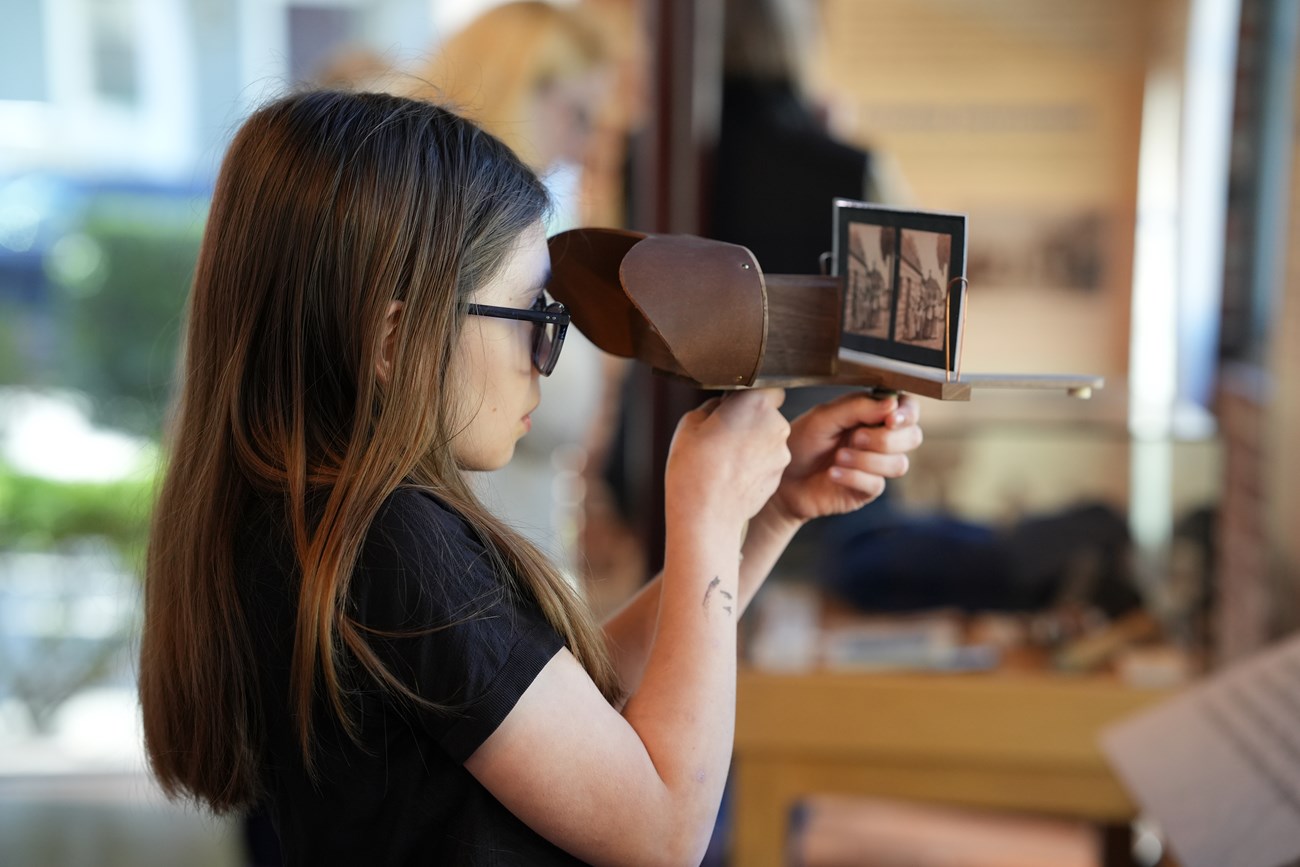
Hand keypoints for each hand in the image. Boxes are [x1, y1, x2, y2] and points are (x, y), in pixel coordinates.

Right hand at [665, 389, 791, 529]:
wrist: (706, 515)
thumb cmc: (695, 467)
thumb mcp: (690, 422)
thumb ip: (714, 407)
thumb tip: (723, 405)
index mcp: (756, 404)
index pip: (767, 387)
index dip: (749, 395)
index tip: (732, 405)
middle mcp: (777, 425)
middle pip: (768, 414)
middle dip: (750, 420)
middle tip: (721, 434)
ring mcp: (781, 453)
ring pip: (768, 439)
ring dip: (752, 444)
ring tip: (723, 459)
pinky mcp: (779, 476)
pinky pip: (767, 461)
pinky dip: (754, 464)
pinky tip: (731, 475)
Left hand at [766, 391, 921, 525]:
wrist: (782, 479)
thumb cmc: (800, 443)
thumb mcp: (824, 417)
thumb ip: (857, 407)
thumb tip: (892, 403)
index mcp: (872, 415)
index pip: (907, 409)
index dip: (906, 413)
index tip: (890, 418)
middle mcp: (880, 439)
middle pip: (912, 437)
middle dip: (885, 439)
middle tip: (856, 438)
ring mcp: (876, 466)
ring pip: (899, 464)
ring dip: (867, 460)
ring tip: (838, 457)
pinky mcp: (868, 490)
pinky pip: (877, 484)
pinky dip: (854, 476)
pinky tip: (833, 473)